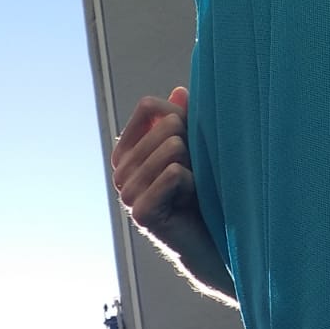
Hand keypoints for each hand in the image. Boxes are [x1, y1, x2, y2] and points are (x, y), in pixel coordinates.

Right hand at [111, 88, 213, 255]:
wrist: (209, 237)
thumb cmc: (202, 189)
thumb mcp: (192, 146)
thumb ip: (181, 118)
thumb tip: (179, 91)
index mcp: (126, 153)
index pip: (147, 107)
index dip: (178, 116)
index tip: (187, 144)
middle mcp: (120, 172)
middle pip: (165, 126)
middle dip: (190, 145)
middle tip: (192, 173)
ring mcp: (126, 194)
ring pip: (172, 148)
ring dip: (193, 166)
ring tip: (191, 187)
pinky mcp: (140, 213)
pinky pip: (174, 174)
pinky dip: (192, 184)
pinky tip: (188, 202)